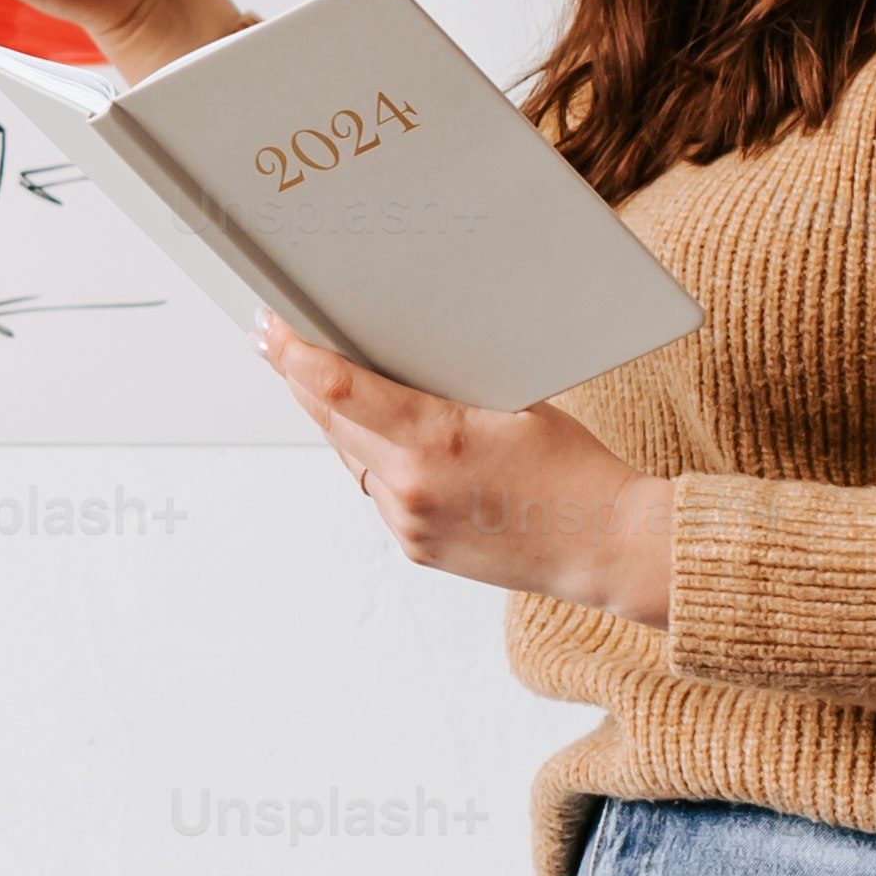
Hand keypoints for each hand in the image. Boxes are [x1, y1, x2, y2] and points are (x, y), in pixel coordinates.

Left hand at [262, 322, 674, 625]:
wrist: (605, 547)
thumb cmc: (574, 468)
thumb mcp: (516, 403)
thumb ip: (448, 388)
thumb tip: (395, 358)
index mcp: (437, 439)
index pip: (340, 389)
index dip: (295, 355)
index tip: (270, 327)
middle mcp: (412, 485)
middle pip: (331, 421)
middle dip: (298, 378)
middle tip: (270, 340)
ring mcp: (409, 522)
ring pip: (349, 458)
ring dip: (335, 420)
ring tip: (316, 380)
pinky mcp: (415, 547)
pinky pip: (376, 491)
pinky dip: (372, 461)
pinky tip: (380, 439)